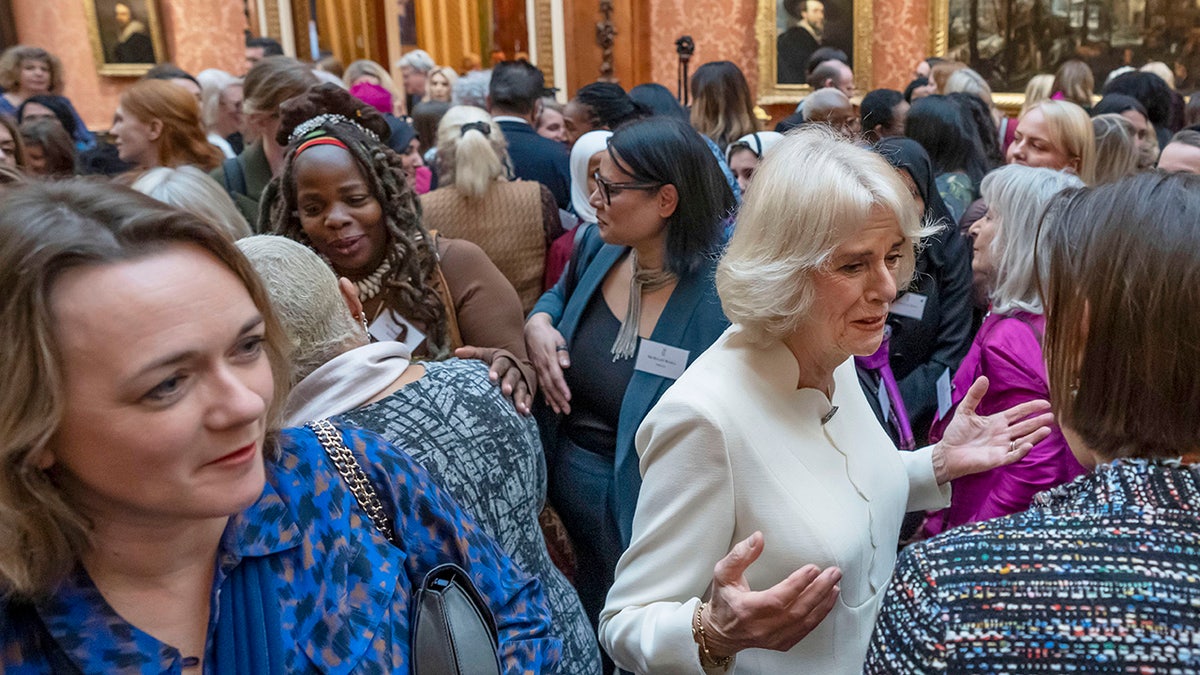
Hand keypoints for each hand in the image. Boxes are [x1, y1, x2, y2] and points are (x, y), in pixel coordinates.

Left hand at [454, 346, 532, 415]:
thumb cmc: (493, 361)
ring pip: (522, 388)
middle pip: (513, 375)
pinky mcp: (529, 390)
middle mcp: (515, 369)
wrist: (514, 364)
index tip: (491, 378)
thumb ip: (472, 353)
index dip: (496, 370)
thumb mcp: (485, 355)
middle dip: (510, 383)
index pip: (500, 363)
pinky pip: (529, 397)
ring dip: (521, 397)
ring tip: (519, 408)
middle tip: (505, 391)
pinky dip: (527, 404)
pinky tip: (525, 412)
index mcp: (503, 360)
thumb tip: (457, 353)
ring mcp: (523, 380)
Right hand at [524, 313, 571, 414]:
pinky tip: (548, 403)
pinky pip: (540, 384)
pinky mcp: (535, 369)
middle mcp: (542, 366)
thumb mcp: (558, 338)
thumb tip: (565, 365)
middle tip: (566, 410)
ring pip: (544, 388)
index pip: (556, 377)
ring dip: (552, 400)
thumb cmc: (548, 333)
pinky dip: (544, 395)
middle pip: (551, 386)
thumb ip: (562, 352)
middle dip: (558, 399)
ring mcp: (537, 369)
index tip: (568, 398)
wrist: (532, 329)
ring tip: (558, 411)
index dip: (562, 388)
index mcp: (548, 359)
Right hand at [701, 532, 840, 656]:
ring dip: (823, 603)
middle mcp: (761, 627)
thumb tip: (758, 538)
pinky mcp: (782, 643)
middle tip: (832, 573)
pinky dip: (819, 615)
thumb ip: (740, 555)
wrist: (720, 633)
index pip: (776, 598)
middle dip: (818, 590)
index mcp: (746, 609)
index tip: (812, 569)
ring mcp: (773, 638)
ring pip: (804, 622)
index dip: (797, 584)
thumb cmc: (723, 601)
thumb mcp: (723, 573)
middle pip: (796, 611)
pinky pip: (805, 630)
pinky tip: (827, 601)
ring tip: (834, 585)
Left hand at [934, 376, 1054, 482]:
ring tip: (1047, 429)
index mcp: (997, 422)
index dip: (1031, 408)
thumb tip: (983, 378)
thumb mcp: (965, 411)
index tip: (1044, 403)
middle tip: (1051, 416)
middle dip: (1038, 422)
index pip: (1018, 413)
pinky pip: (1013, 455)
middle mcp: (1002, 434)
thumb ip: (974, 395)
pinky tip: (1028, 445)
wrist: (948, 453)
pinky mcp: (997, 459)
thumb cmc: (956, 434)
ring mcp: (1001, 447)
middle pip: (1025, 427)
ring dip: (1035, 436)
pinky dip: (1020, 451)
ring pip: (1023, 440)